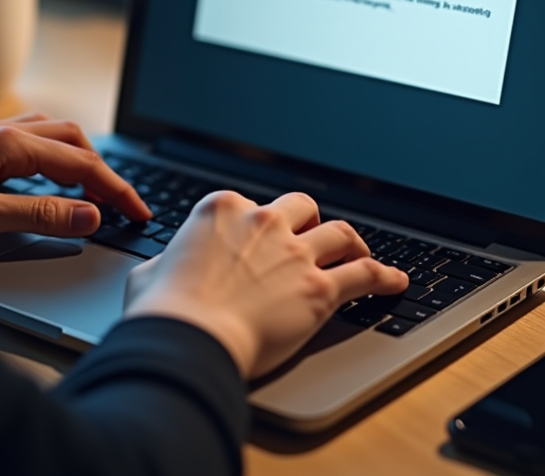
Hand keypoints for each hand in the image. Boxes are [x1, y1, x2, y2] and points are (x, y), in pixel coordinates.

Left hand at [0, 113, 149, 247]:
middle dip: (106, 172)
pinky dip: (59, 160)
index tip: (138, 212)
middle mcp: (6, 131)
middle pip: (77, 141)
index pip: (83, 165)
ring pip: (57, 137)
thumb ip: (41, 216)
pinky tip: (56, 181)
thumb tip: (90, 215)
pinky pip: (36, 143)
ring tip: (96, 193)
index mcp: (11, 144)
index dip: (117, 191)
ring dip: (84, 162)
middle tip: (123, 205)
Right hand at [124, 191, 408, 378]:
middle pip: (302, 207)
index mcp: (222, 210)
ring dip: (351, 243)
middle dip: (309, 222)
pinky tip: (395, 282)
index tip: (260, 242)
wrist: (188, 338)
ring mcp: (295, 253)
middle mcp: (263, 222)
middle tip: (311, 240)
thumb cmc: (163, 311)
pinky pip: (365, 274)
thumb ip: (169, 262)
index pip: (250, 205)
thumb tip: (167, 268)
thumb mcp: (149, 273)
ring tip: (360, 253)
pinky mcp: (319, 288)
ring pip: (340, 232)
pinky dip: (384, 277)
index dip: (257, 226)